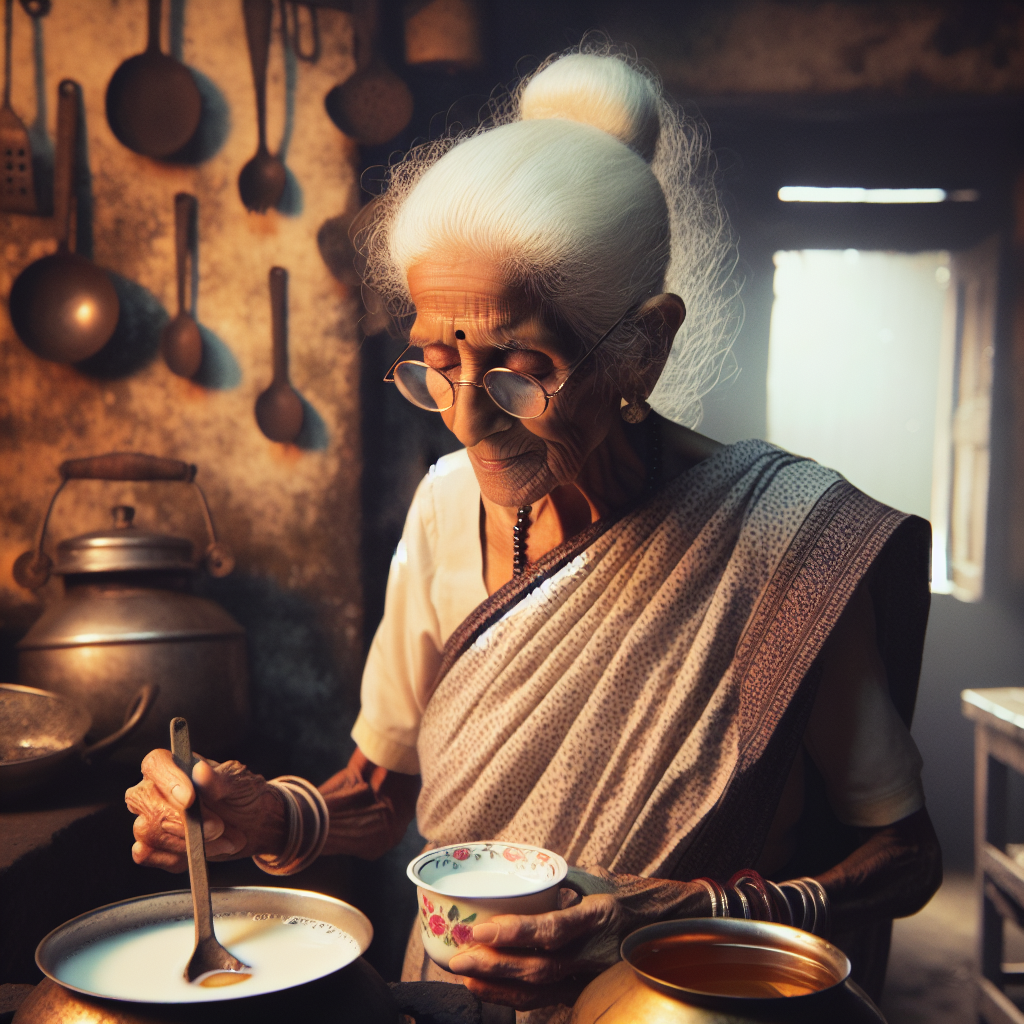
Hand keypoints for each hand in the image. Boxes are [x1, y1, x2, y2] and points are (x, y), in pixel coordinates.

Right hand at [125, 749, 285, 872]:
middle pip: (143, 800)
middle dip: (183, 821)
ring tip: (221, 839)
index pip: (155, 764)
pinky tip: (200, 852)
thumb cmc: (243, 794)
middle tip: (218, 827)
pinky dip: (176, 857)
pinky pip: (146, 855)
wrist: (252, 824)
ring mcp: (151, 817)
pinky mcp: (153, 845)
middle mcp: (156, 789)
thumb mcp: (239, 783)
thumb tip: (200, 770)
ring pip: (147, 830)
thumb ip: (219, 780)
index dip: (167, 781)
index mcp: (176, 765)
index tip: (190, 800)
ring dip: (186, 842)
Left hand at [446, 868, 708, 1009]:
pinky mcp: (588, 989)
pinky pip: (548, 1000)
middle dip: (494, 965)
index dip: (513, 933)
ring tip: (465, 974)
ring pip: (540, 990)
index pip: (552, 929)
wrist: (669, 925)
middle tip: (458, 956)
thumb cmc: (629, 893)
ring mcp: (593, 976)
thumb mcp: (596, 875)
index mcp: (600, 914)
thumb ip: (557, 877)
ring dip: (498, 985)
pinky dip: (515, 998)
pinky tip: (489, 989)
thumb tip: (514, 867)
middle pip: (540, 967)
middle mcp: (597, 950)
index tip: (479, 929)